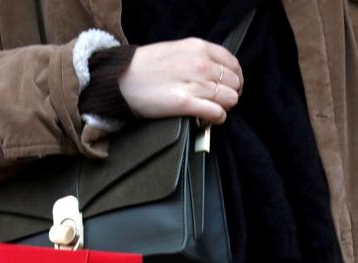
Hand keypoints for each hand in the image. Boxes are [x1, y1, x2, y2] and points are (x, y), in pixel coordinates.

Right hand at [119, 38, 243, 124]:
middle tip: (220, 101)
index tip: (231, 86)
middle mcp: (200, 64)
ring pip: (229, 98)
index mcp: (199, 48)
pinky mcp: (185, 104)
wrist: (121, 78)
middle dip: (230, 93)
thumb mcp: (177, 50)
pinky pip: (216, 113)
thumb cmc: (145, 66)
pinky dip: (217, 118)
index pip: (233, 64)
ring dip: (224, 107)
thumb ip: (198, 57)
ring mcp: (194, 84)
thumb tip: (215, 71)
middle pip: (234, 83)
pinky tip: (210, 119)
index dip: (236, 78)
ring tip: (213, 110)